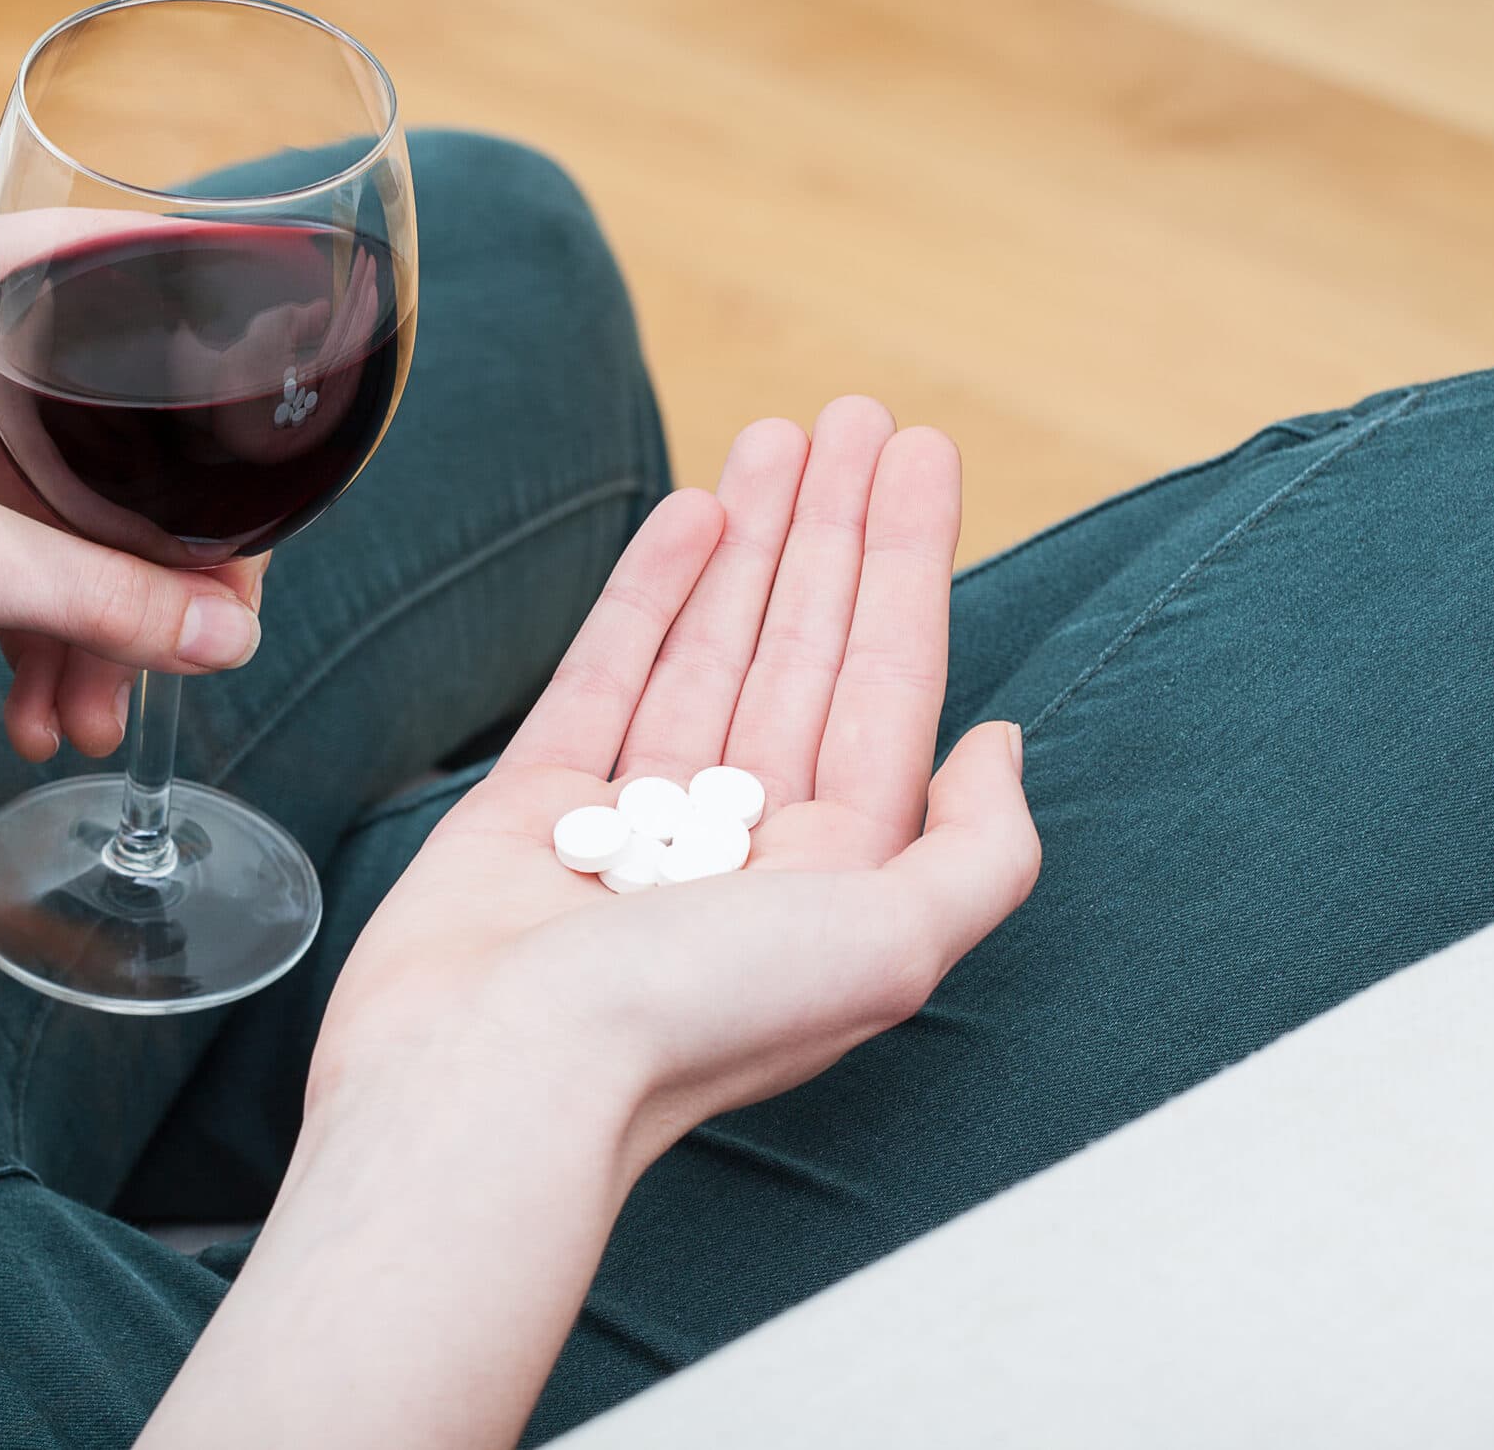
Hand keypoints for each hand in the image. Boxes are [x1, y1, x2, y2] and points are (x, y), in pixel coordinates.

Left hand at [0, 212, 266, 758]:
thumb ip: (91, 594)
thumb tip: (224, 631)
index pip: (109, 267)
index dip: (198, 335)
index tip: (269, 407)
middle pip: (100, 411)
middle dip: (147, 544)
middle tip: (200, 627)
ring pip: (56, 500)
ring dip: (90, 612)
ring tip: (97, 714)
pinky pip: (5, 548)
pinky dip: (33, 625)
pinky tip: (42, 710)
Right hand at [311, 398, 1039, 1178]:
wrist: (492, 1077)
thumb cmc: (691, 1024)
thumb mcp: (893, 944)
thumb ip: (978, 850)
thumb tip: (1001, 747)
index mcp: (837, 882)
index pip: (887, 685)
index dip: (908, 563)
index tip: (918, 455)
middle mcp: (745, 850)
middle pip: (803, 650)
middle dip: (833, 529)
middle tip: (851, 415)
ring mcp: (635, 826)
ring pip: (709, 650)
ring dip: (751, 539)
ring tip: (776, 435)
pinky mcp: (534, 809)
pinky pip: (605, 677)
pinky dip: (650, 594)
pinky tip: (691, 516)